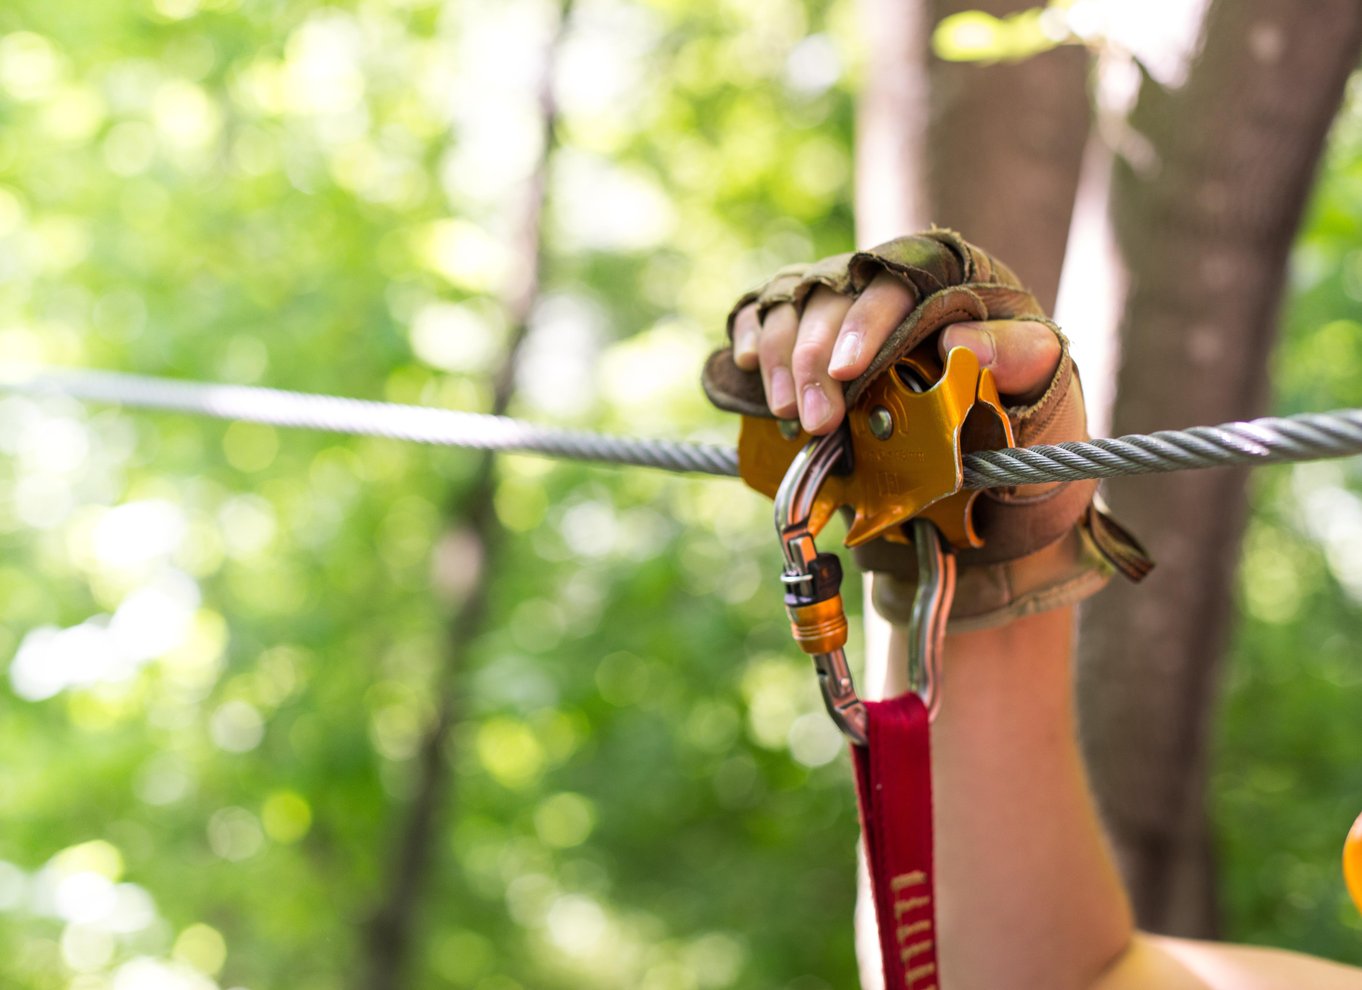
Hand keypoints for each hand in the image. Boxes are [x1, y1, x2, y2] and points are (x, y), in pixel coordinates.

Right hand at [729, 271, 1062, 434]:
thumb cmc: (1021, 408)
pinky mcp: (808, 336)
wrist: (990, 447)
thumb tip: (962, 340)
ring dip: (779, 359)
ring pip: (792, 308)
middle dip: (815, 359)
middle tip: (816, 420)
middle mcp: (883, 280)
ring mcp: (841, 306)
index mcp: (944, 275)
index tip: (850, 371)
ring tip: (788, 412)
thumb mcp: (1042, 383)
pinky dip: (748, 334)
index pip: (894, 284)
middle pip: (832, 298)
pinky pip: (764, 317)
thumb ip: (1017, 356)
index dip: (865, 324)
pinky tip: (743, 361)